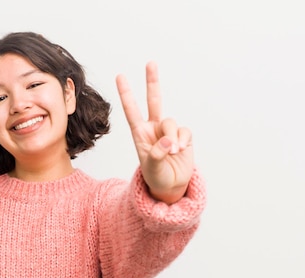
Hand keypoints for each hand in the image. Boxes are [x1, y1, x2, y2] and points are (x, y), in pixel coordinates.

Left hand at [116, 61, 193, 203]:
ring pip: (171, 122)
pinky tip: (180, 150)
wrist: (171, 186)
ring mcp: (169, 131)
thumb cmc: (156, 177)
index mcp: (139, 133)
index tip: (120, 76)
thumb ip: (158, 153)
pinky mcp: (183, 136)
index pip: (131, 110)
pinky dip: (183, 141)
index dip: (126, 93)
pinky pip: (184, 131)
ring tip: (172, 153)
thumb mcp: (152, 168)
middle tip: (150, 63)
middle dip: (152, 81)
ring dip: (172, 137)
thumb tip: (169, 139)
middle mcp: (153, 128)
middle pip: (154, 100)